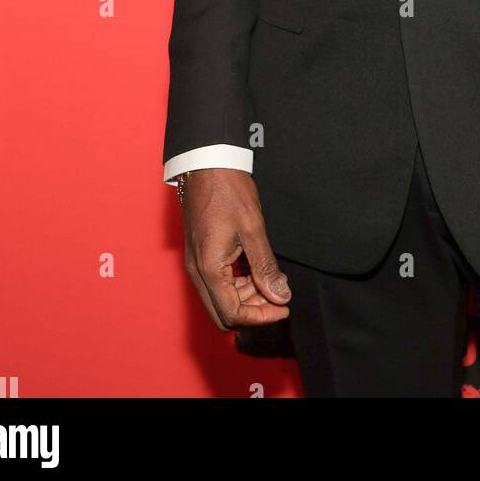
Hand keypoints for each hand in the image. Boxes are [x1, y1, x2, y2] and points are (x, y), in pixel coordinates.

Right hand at [179, 169, 290, 329]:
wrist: (206, 163)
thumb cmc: (227, 190)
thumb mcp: (253, 228)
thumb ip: (266, 266)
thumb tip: (281, 296)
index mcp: (208, 268)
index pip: (233, 314)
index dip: (261, 317)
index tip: (284, 308)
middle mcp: (197, 272)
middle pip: (223, 313)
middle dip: (252, 311)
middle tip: (278, 296)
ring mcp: (196, 263)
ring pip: (220, 299)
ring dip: (246, 297)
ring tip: (270, 279)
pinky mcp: (199, 255)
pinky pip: (217, 283)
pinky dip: (237, 284)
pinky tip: (256, 269)